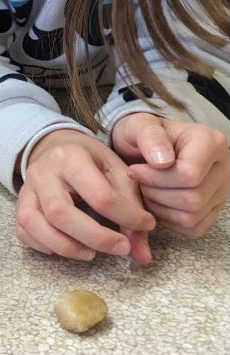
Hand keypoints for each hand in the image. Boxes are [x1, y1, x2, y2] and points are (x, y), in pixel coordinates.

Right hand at [17, 128, 155, 262]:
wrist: (57, 146)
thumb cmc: (92, 161)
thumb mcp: (118, 172)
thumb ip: (132, 209)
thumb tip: (142, 256)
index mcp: (71, 157)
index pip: (99, 195)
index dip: (126, 217)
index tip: (146, 225)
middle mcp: (43, 172)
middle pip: (60, 213)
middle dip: (94, 237)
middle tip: (120, 248)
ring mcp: (26, 189)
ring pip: (34, 224)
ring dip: (65, 247)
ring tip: (91, 253)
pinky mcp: (18, 204)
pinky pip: (23, 232)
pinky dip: (44, 245)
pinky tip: (66, 247)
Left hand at [112, 114, 228, 237]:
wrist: (147, 149)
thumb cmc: (143, 136)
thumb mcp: (139, 126)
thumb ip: (150, 136)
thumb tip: (163, 161)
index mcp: (212, 142)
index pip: (190, 174)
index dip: (155, 178)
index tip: (133, 170)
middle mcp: (223, 169)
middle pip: (192, 199)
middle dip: (155, 193)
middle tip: (139, 182)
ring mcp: (221, 192)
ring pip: (191, 217)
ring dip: (159, 208)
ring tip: (146, 189)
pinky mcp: (213, 211)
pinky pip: (192, 228)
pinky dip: (168, 220)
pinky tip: (157, 201)